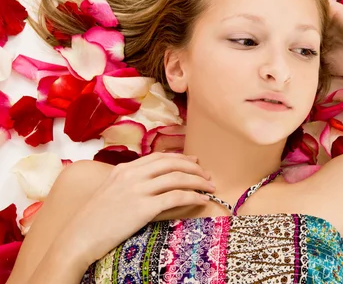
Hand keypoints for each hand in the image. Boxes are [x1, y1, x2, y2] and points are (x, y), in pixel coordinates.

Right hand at [61, 152, 214, 266]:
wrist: (78, 238)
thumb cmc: (93, 221)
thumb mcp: (109, 192)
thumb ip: (128, 183)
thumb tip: (152, 184)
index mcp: (123, 169)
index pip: (159, 157)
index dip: (180, 158)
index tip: (194, 161)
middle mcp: (132, 175)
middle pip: (172, 163)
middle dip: (194, 167)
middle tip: (206, 174)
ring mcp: (138, 190)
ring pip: (177, 178)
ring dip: (198, 181)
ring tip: (210, 187)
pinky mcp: (144, 208)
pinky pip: (176, 197)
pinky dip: (193, 197)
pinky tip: (202, 200)